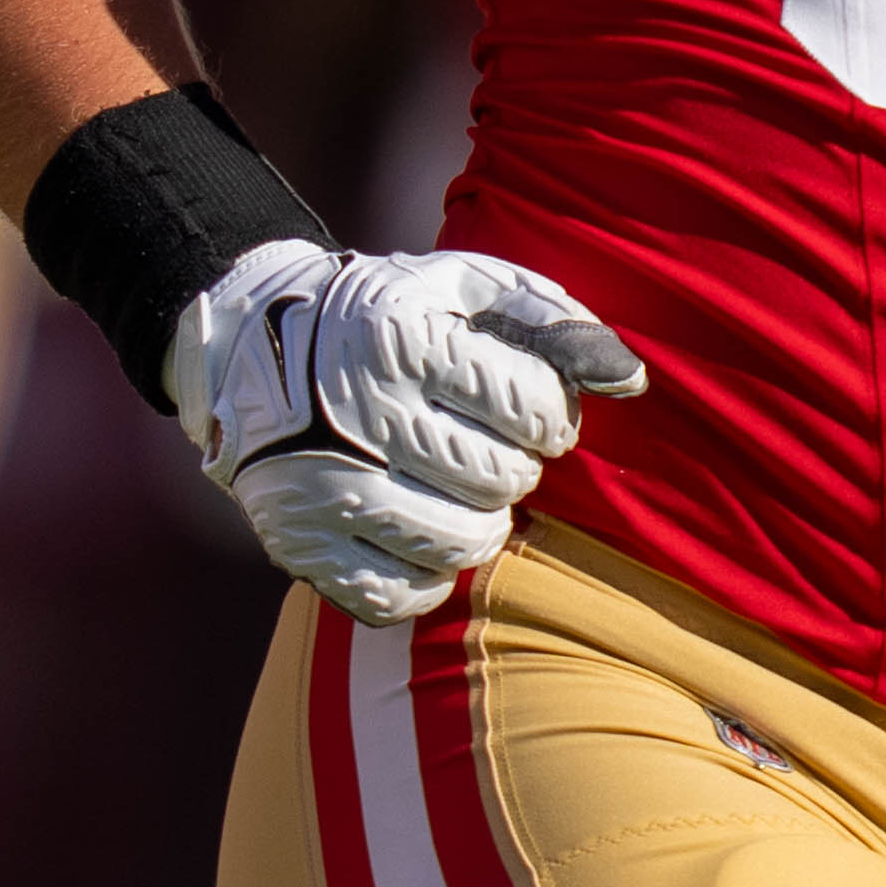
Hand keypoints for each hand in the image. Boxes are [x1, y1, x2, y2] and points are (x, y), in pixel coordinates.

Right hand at [173, 242, 649, 622]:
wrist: (253, 351)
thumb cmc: (389, 318)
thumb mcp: (466, 290)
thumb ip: (555, 323)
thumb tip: (632, 381)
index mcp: (403, 341)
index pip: (533, 407)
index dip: (549, 415)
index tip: (528, 409)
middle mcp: (359, 416)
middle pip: (502, 480)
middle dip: (514, 467)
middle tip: (488, 447)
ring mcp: (325, 488)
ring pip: (462, 544)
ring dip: (482, 523)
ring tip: (460, 489)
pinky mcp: (302, 546)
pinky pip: (403, 596)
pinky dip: (428, 573)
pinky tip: (419, 530)